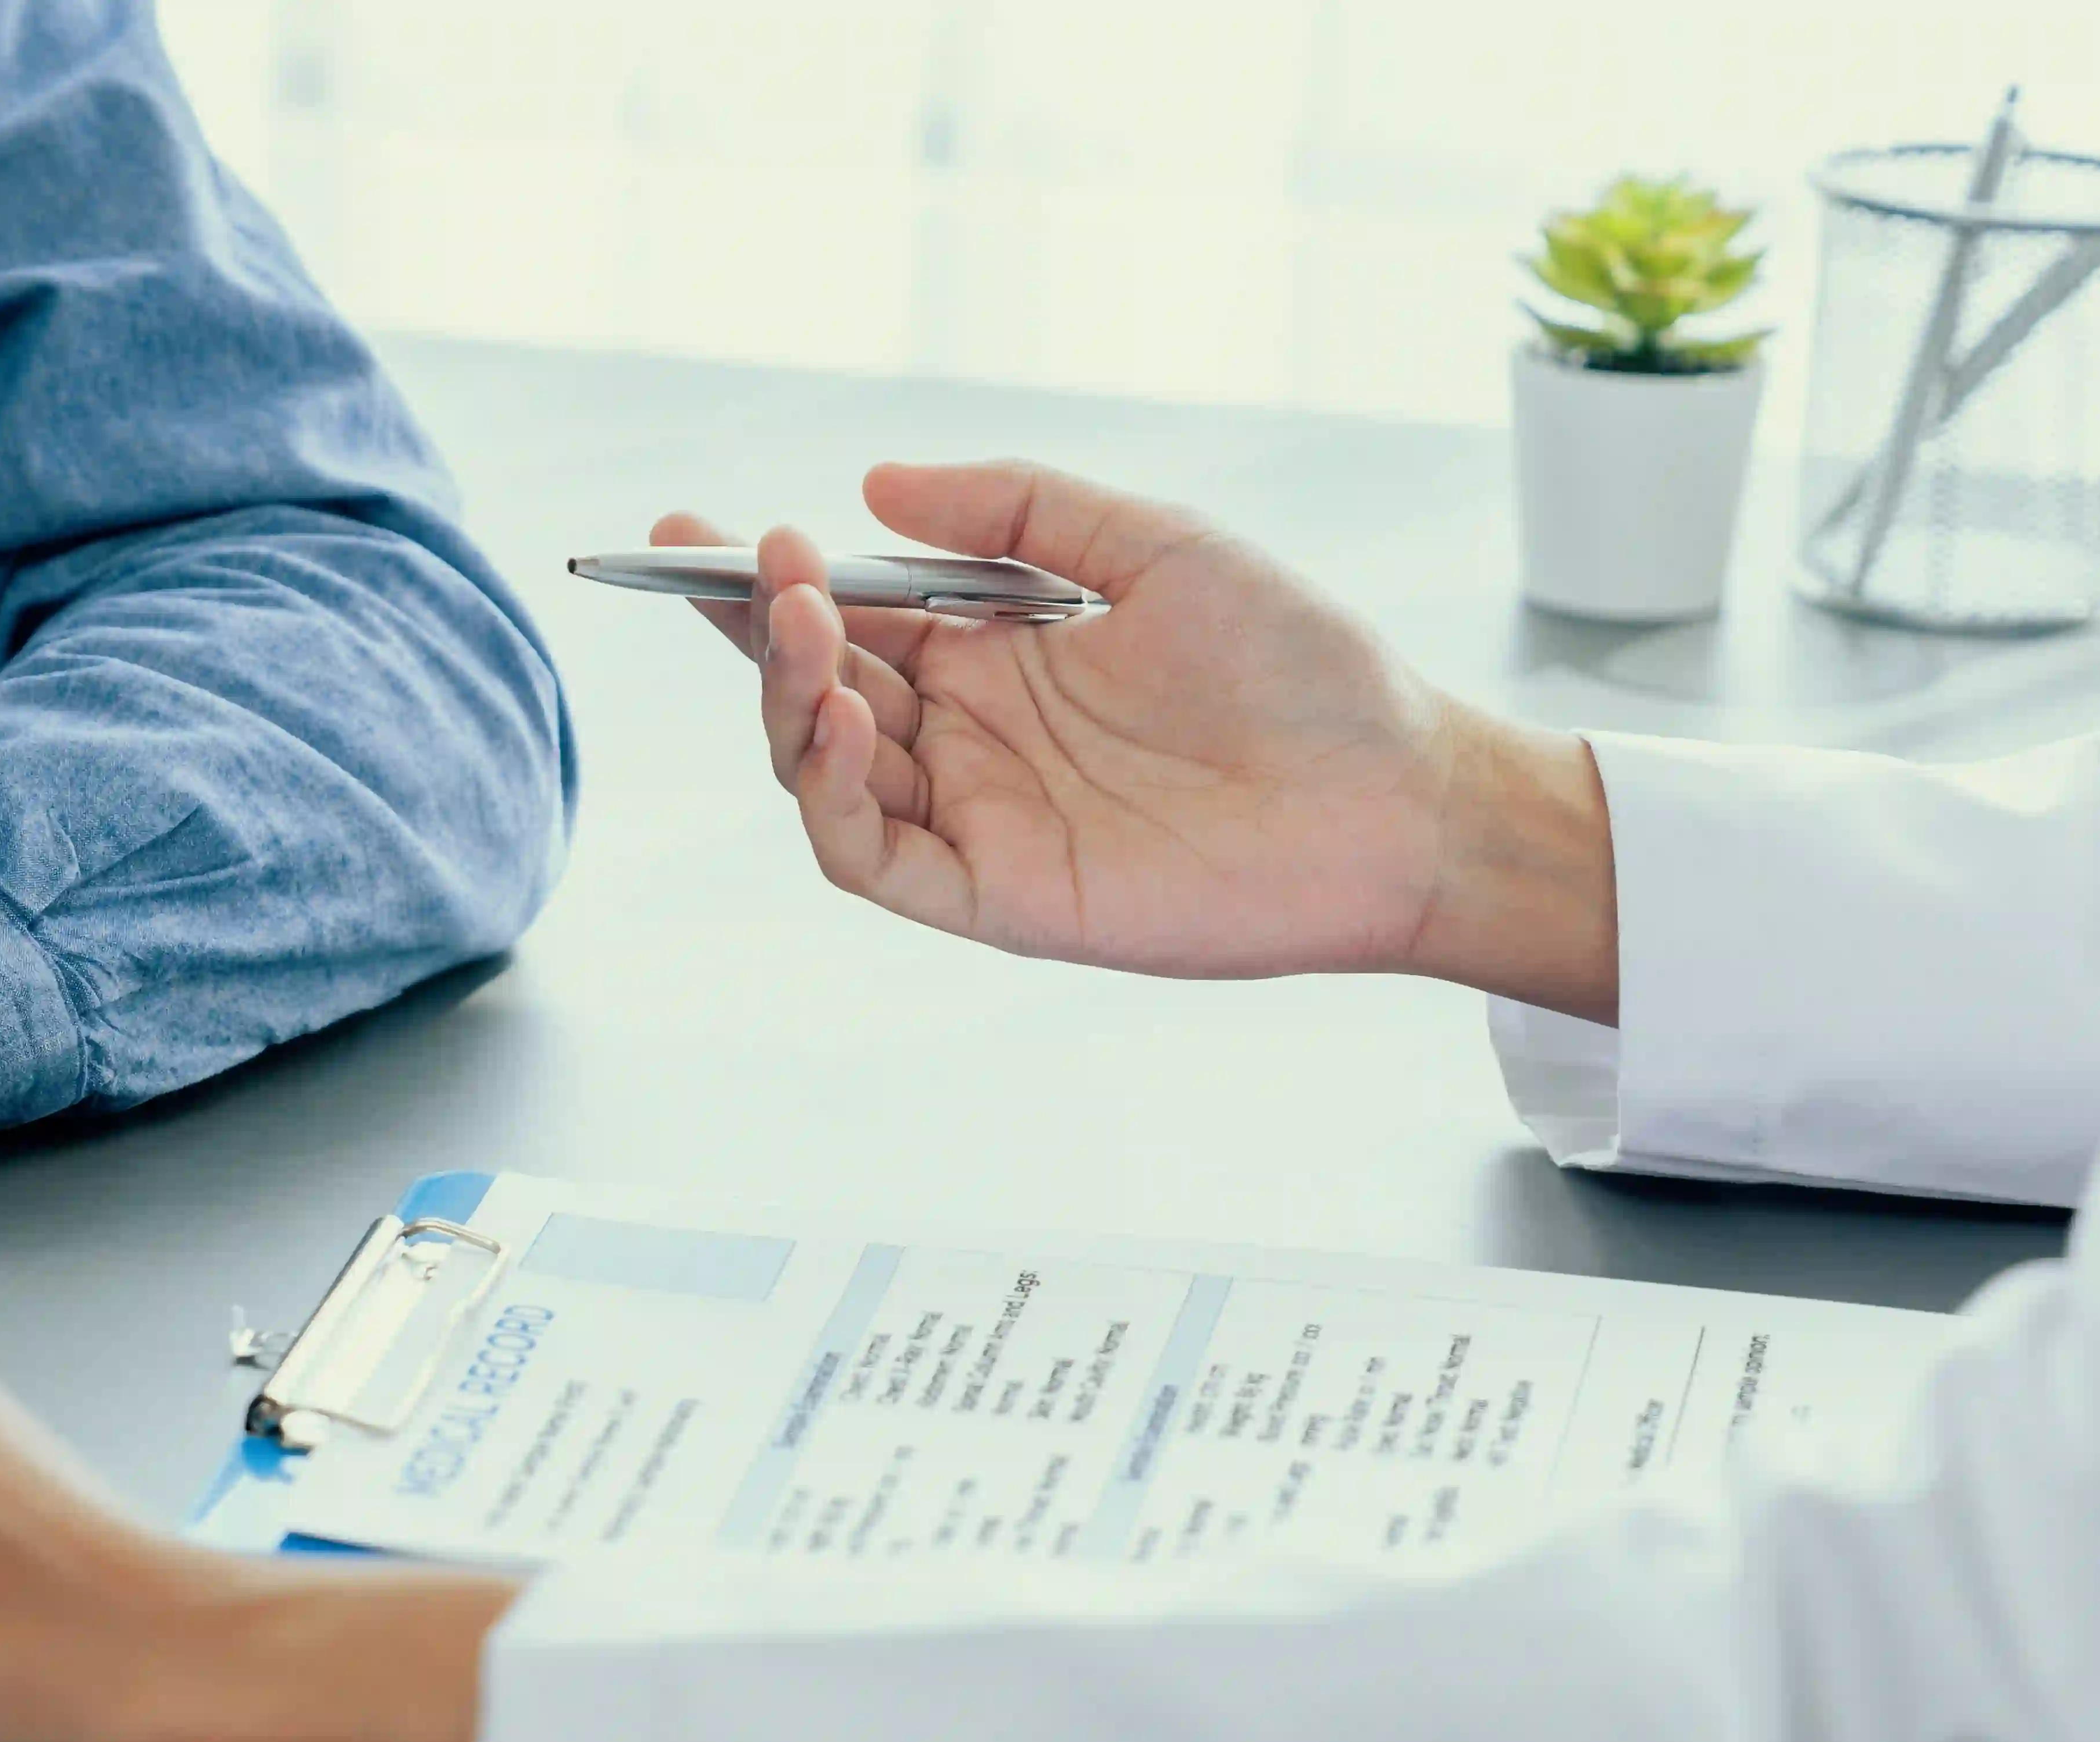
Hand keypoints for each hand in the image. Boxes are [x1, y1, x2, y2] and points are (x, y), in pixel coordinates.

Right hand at [655, 461, 1622, 1021]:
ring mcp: (979, 818)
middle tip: (734, 559)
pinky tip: (849, 717)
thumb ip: (1015, 513)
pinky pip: (872, 858)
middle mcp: (971, 739)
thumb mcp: (1155, 544)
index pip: (846, 617)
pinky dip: (832, 792)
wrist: (1400, 789)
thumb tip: (875, 487)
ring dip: (789, 696)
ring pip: (820, 771)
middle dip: (753, 625)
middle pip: (812, 689)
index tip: (699, 531)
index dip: (763, 581)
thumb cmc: (1299, 665)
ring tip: (803, 617)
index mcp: (997, 656)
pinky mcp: (1001, 895)